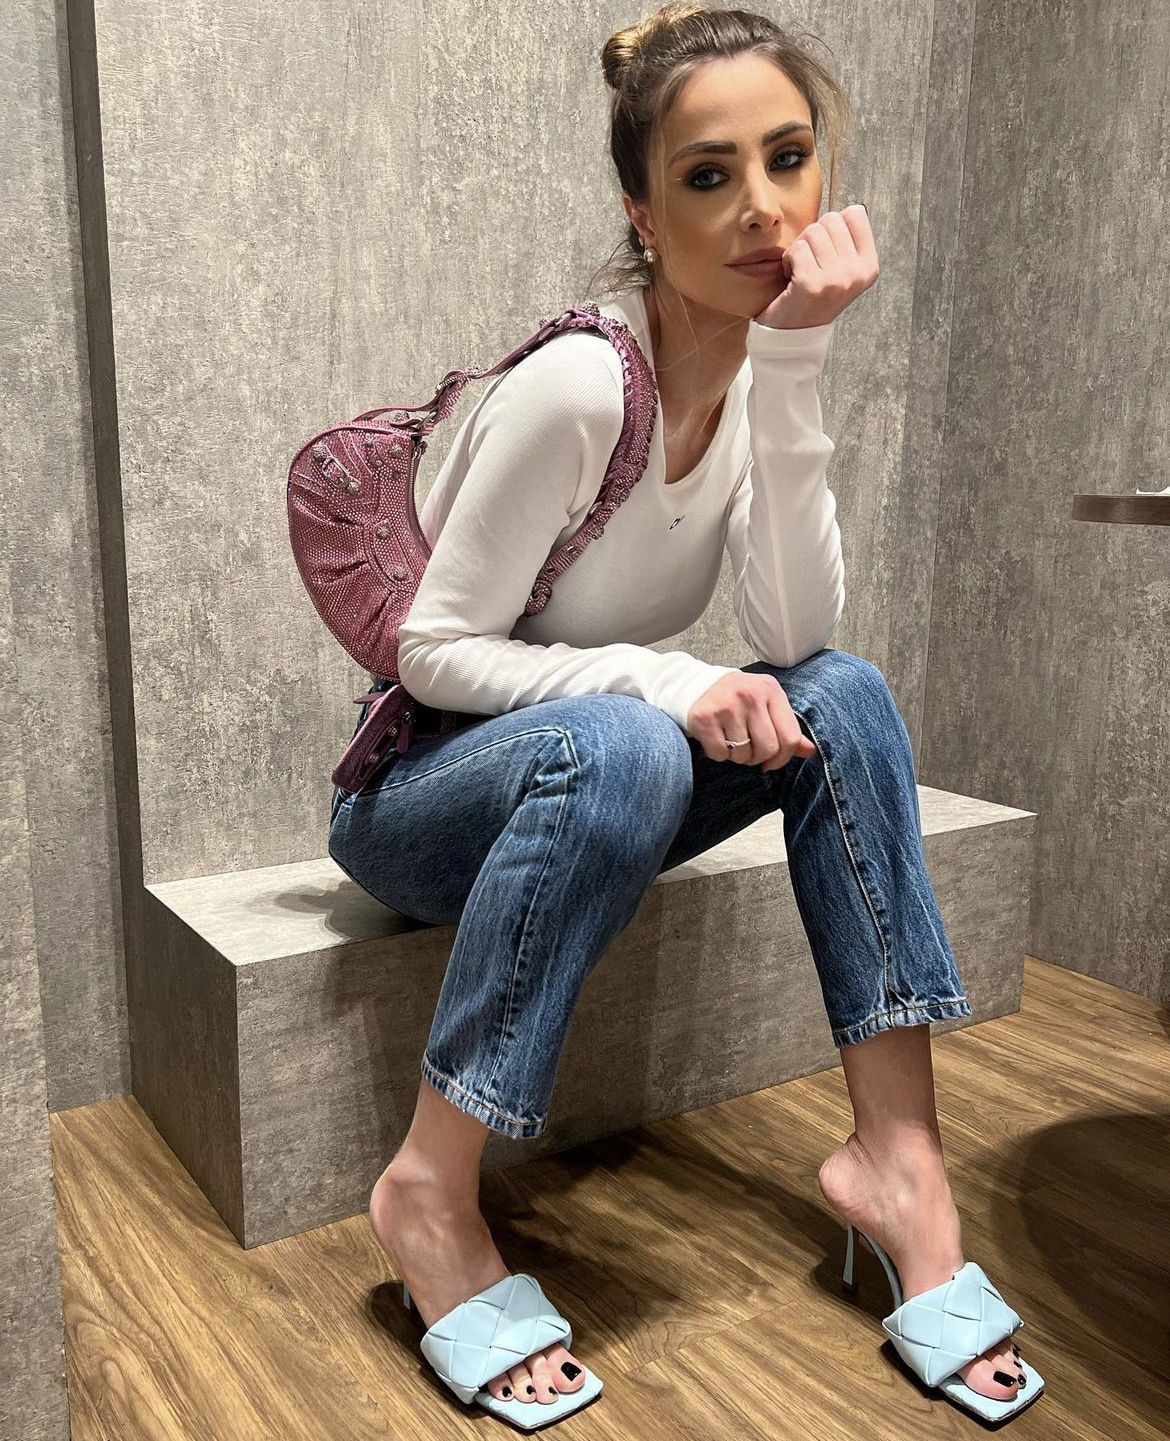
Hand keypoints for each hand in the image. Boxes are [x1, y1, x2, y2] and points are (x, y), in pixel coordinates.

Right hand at [686, 671, 817, 771]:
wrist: (697, 685)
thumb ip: (788, 727)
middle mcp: (750, 695)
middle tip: (748, 750)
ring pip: (743, 755)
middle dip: (758, 758)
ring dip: (737, 756)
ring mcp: (727, 705)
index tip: (771, 762)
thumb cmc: (737, 698)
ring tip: (731, 740)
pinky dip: (718, 754)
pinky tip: (716, 739)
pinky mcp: (705, 718)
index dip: (783, 758)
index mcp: (771, 690)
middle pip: (767, 749)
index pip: (790, 737)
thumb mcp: (767, 704)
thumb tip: (811, 751)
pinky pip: (720, 754)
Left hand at [753, 204, 878, 330]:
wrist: (792, 336)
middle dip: (813, 237)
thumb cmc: (812, 297)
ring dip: (799, 249)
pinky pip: (796, 249)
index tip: (827, 251)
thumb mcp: (841, 269)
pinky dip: (787, 261)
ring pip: (812, 231)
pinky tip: (791, 280)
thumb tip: (853, 208)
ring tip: (800, 273)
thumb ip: (848, 241)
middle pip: (831, 219)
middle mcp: (857, 273)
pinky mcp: (812, 284)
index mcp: (869, 266)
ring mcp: (836, 279)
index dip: (833, 226)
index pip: (855, 214)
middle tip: (809, 264)